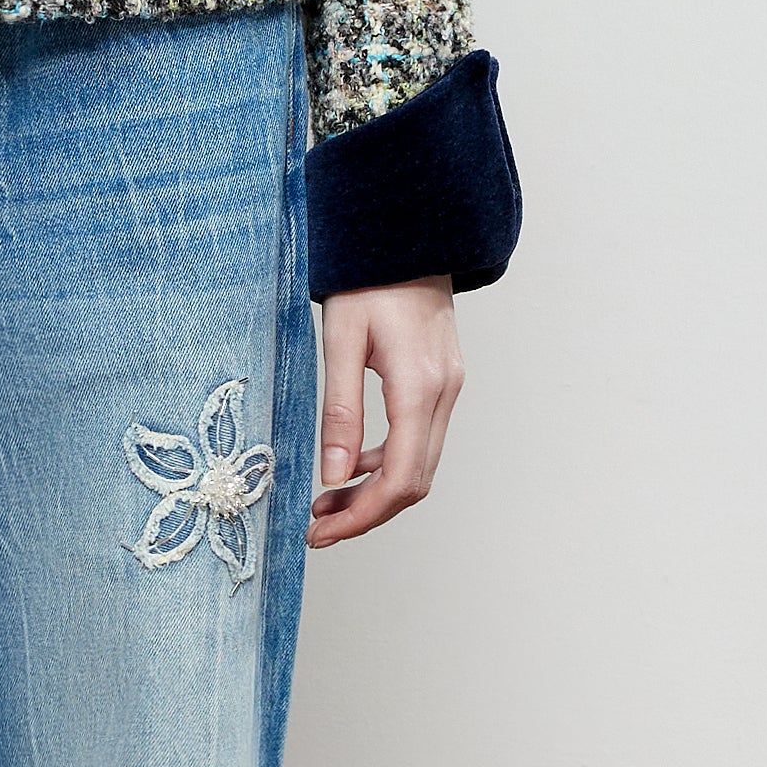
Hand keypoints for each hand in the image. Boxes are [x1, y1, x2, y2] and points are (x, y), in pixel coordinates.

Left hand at [309, 279, 459, 548]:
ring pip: (419, 465)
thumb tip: (333, 475)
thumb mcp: (340, 341)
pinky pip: (419, 440)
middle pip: (414, 483)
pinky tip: (352, 464)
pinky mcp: (441, 382)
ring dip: (375, 492)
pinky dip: (386, 463)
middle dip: (366, 514)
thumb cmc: (369, 279)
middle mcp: (443, 395)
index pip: (398, 480)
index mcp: (418, 389)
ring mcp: (448, 389)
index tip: (322, 531)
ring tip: (326, 501)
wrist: (407, 235)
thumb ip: (338, 410)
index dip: (361, 516)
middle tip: (318, 526)